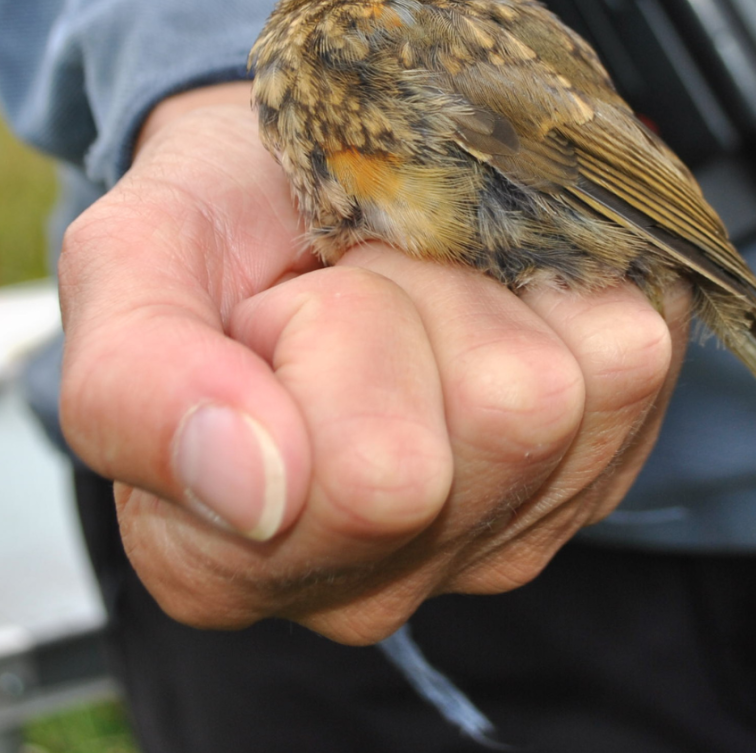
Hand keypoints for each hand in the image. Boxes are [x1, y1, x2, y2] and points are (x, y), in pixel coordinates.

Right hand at [57, 82, 688, 644]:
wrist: (301, 165)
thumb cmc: (215, 219)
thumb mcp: (128, 260)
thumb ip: (138, 382)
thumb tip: (255, 490)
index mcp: (219, 566)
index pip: (362, 479)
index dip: (315, 339)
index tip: (264, 309)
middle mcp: (367, 589)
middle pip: (474, 433)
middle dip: (401, 304)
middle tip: (345, 282)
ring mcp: (497, 542)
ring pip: (544, 394)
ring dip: (474, 290)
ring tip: (410, 282)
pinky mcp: (600, 467)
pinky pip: (628, 353)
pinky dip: (559, 284)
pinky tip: (488, 294)